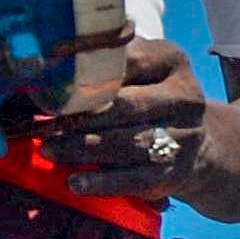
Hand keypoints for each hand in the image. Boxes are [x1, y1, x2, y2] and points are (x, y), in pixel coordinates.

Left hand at [40, 40, 218, 200]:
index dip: (85, 74)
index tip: (48, 82)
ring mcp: (184, 137)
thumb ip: (106, 58)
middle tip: (42, 123)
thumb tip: (49, 56)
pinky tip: (76, 182)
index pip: (126, 62)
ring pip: (128, 143)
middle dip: (79, 115)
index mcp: (171, 62)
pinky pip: (134, 180)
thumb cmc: (148, 97)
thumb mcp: (140, 68)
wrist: (197, 143)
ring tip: (50, 150)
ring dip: (82, 148)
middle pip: (125, 106)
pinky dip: (102, 183)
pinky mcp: (175, 173)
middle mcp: (185, 98)